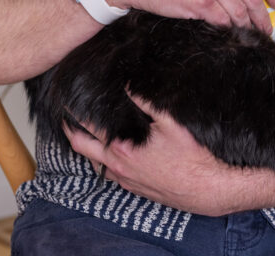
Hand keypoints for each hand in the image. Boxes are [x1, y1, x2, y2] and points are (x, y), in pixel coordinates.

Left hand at [63, 93, 258, 215]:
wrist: (208, 188)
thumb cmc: (192, 157)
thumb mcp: (171, 122)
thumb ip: (147, 102)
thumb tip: (128, 85)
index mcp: (123, 149)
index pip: (87, 129)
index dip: (73, 115)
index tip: (66, 102)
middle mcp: (119, 167)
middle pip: (82, 149)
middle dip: (70, 132)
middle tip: (65, 118)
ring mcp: (126, 180)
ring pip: (96, 164)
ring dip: (88, 149)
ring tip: (86, 133)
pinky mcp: (136, 189)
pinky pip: (111, 175)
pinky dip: (104, 162)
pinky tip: (111, 153)